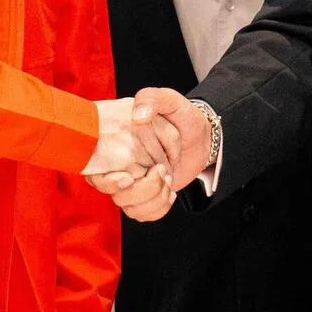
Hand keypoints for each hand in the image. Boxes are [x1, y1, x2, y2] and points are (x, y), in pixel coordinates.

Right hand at [86, 87, 212, 220]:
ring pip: (128, 204)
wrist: (202, 136)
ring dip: (153, 198)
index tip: (148, 168)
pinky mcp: (142, 193)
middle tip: (163, 170)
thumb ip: (152, 98)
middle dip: (147, 185)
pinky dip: (156, 208)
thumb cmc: (183, 116)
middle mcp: (119, 159)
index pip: (109, 165)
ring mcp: (129, 177)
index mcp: (119, 137)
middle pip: (120, 189)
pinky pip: (139, 213)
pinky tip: (168, 193)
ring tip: (166, 181)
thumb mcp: (170, 100)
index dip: (126, 173)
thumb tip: (138, 116)